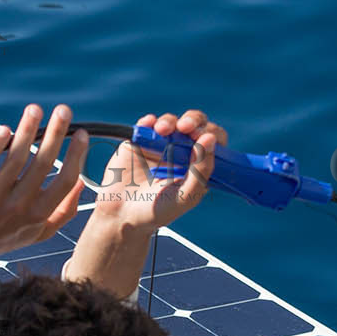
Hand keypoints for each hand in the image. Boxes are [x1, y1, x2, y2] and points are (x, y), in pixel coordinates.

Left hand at [0, 103, 89, 274]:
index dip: (76, 156)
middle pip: (43, 164)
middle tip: (64, 110)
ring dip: (27, 130)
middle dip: (56, 134)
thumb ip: (64, 211)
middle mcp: (20, 206)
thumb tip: (82, 183)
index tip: (81, 133)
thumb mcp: (38, 232)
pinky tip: (4, 130)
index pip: (65, 181)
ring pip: (14, 159)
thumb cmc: (3, 236)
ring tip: (35, 110)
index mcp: (39, 213)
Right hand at [92, 109, 225, 232]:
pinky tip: (148, 126)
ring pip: (172, 121)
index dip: (211, 135)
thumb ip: (201, 171)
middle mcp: (183, 150)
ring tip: (162, 130)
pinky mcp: (141, 140)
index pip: (214, 141)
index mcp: (199, 164)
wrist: (123, 214)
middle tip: (185, 127)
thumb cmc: (158, 210)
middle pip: (196, 123)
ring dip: (169, 122)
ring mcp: (162, 144)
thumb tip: (209, 139)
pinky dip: (149, 122)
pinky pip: (147, 124)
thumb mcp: (185, 196)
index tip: (203, 138)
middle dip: (193, 120)